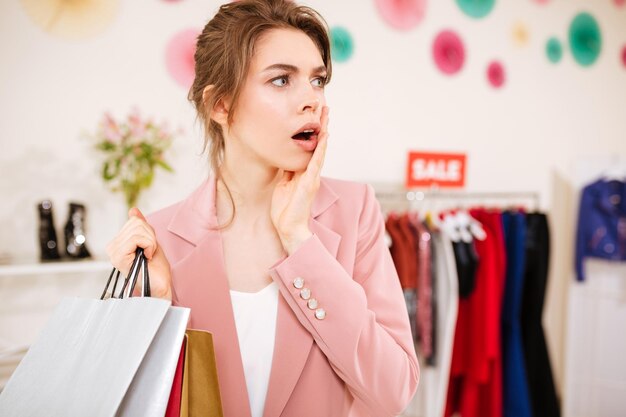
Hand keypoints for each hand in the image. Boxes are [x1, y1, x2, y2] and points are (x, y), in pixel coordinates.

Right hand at [105, 208, 171, 299]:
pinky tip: (147, 257)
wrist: (160, 286)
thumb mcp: (150, 241)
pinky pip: (136, 238)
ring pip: (138, 229)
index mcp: (118, 242)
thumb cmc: (156, 268)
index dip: (149, 231)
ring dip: (151, 242)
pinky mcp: (118, 257)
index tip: (150, 247)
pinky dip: (149, 245)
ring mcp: (113, 252)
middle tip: (150, 252)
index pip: (134, 221)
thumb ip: (141, 226)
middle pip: (136, 223)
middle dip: (150, 236)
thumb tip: (133, 210)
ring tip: (148, 255)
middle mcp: (112, 247)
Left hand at [271, 106, 328, 254]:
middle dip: (322, 124)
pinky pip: (316, 162)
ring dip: (324, 130)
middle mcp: (311, 172)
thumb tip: (285, 157)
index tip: (314, 113)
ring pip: (320, 149)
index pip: (311, 146)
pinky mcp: (310, 183)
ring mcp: (312, 177)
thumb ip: (287, 170)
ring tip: (326, 114)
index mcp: (304, 172)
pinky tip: (324, 136)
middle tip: (324, 105)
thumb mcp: (283, 183)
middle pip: (319, 143)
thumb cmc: (285, 209)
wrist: (288, 227)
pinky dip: (320, 148)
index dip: (313, 130)